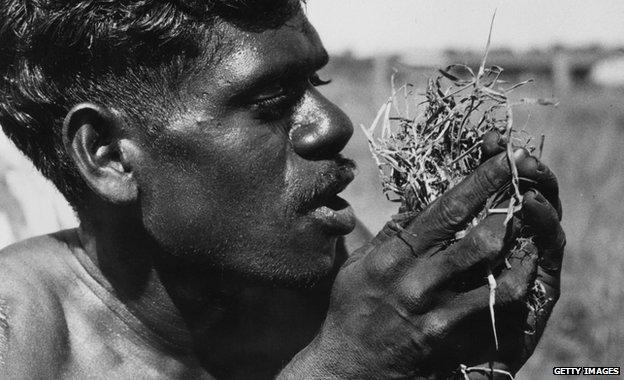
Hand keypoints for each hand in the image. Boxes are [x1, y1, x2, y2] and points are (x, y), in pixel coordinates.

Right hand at [280, 145, 563, 378]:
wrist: (349, 365)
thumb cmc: (352, 307)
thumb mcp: (360, 263)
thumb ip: (392, 232)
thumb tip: (421, 203)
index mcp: (391, 254)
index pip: (443, 208)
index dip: (479, 180)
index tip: (502, 157)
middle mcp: (414, 277)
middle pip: (474, 233)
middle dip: (506, 201)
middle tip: (524, 182)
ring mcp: (433, 308)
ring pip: (488, 265)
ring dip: (514, 237)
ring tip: (526, 219)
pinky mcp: (446, 335)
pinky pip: (492, 303)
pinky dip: (514, 278)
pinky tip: (525, 265)